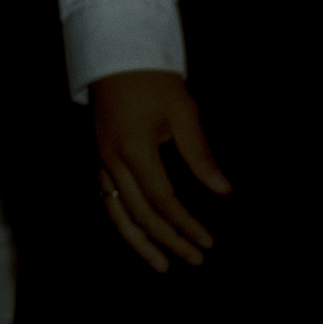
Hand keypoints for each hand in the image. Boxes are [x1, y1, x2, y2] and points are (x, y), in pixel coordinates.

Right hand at [92, 69, 225, 270]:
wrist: (116, 59)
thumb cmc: (153, 82)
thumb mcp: (183, 113)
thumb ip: (200, 154)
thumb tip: (223, 190)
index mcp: (132, 149)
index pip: (161, 199)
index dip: (185, 223)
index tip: (208, 241)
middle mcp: (111, 160)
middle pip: (138, 213)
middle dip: (167, 240)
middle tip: (194, 259)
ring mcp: (101, 160)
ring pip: (115, 212)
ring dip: (138, 242)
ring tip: (160, 265)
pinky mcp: (99, 158)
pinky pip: (108, 198)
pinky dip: (123, 221)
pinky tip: (139, 235)